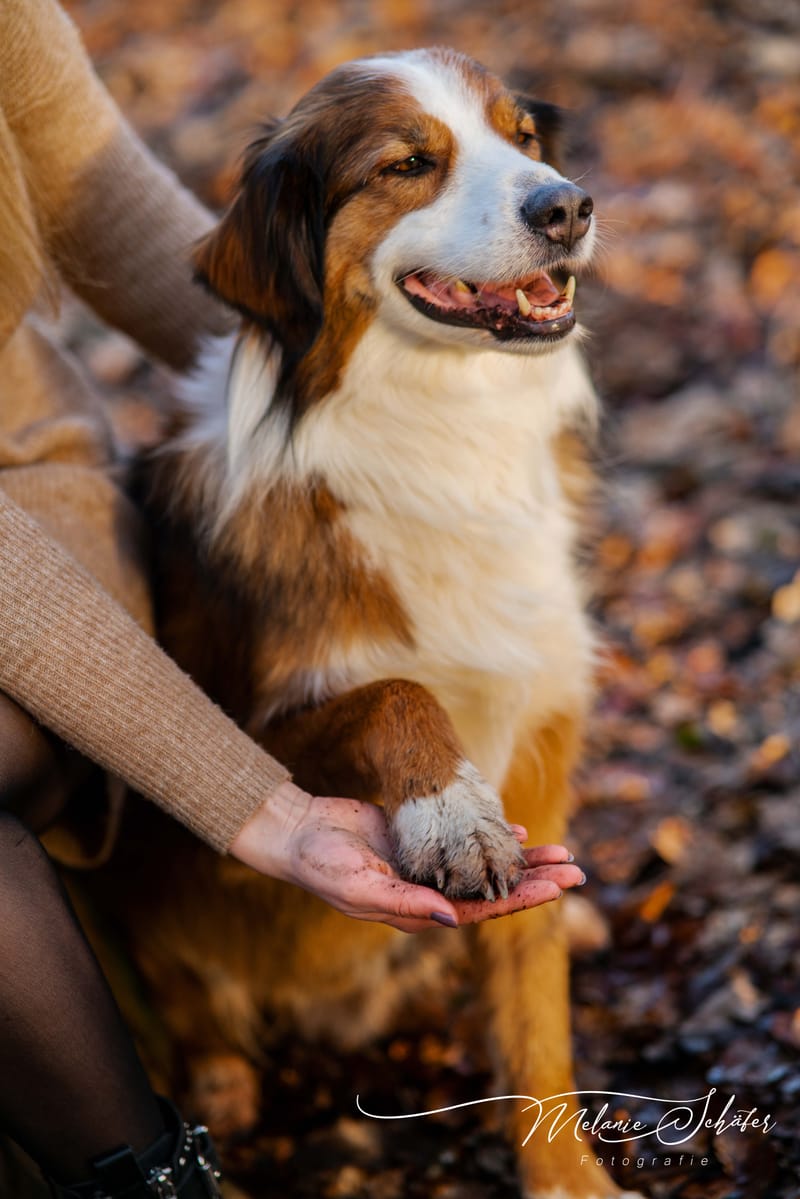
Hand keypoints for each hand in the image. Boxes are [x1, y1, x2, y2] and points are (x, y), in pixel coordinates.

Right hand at [229, 782, 584, 932]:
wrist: (299, 833)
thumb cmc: (324, 865)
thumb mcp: (361, 887)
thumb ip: (405, 904)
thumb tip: (453, 917)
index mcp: (420, 913)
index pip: (482, 910)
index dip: (520, 899)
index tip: (556, 887)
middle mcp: (430, 894)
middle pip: (495, 890)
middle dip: (536, 880)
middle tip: (577, 869)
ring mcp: (428, 868)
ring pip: (486, 867)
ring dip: (523, 862)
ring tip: (562, 853)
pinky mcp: (422, 842)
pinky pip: (466, 841)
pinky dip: (492, 837)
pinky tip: (519, 832)